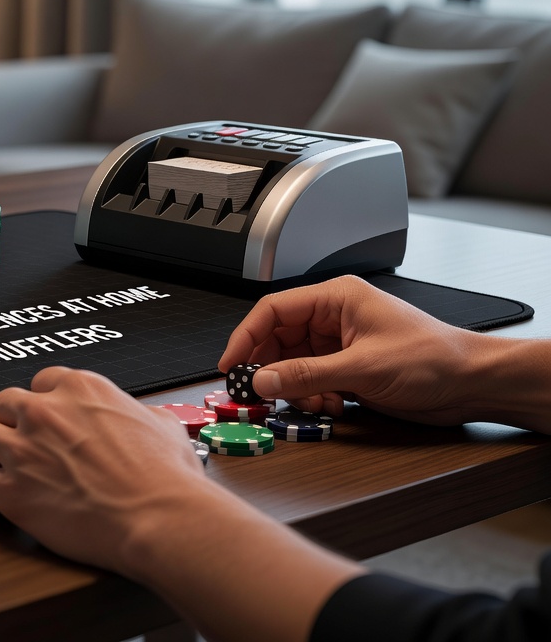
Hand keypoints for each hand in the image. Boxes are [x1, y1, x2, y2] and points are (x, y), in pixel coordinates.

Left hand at [0, 366, 364, 641]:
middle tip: (29, 447)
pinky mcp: (11, 491)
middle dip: (14, 424)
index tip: (52, 425)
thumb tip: (141, 416)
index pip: (40, 383)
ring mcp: (23, 450)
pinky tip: (4, 495)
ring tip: (11, 469)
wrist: (161, 518)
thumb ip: (139, 412)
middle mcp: (44, 412)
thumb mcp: (163, 424)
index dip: (46, 405)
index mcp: (79, 388)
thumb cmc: (168, 478)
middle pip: (3, 404)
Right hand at [220, 275, 495, 424]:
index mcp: (336, 299)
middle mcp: (335, 318)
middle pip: (278, 340)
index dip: (246, 337)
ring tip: (309, 403)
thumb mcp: (362, 367)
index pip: (273, 311)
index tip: (231, 366)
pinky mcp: (348, 369)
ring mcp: (341, 345)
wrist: (473, 384)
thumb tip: (262, 380)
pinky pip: (311, 381)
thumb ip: (305, 374)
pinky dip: (311, 397)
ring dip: (293, 388)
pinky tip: (329, 406)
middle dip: (268, 369)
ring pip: (292, 364)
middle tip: (257, 393)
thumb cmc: (434, 358)